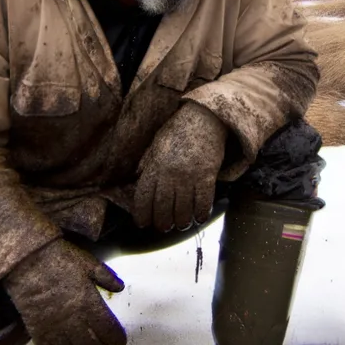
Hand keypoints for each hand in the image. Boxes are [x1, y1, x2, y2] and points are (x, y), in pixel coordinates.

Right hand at [1, 240, 126, 344]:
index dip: (117, 341)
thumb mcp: (87, 263)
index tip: (118, 344)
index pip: (110, 332)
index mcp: (89, 304)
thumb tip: (120, 287)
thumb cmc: (58, 258)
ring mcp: (54, 329)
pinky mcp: (37, 332)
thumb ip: (105, 277)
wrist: (24, 260)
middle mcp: (74, 321)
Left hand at [133, 102, 227, 232]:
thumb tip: (137, 178)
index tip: (143, 223)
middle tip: (164, 227)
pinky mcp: (207, 176)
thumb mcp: (157, 144)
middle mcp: (170, 174)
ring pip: (183, 210)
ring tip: (181, 224)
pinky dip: (201, 214)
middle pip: (163, 208)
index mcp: (155, 166)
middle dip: (162, 223)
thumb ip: (148, 162)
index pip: (144, 197)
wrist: (205, 117)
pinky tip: (199, 217)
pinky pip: (203, 202)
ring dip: (181, 222)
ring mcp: (189, 176)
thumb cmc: (179, 131)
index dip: (142, 214)